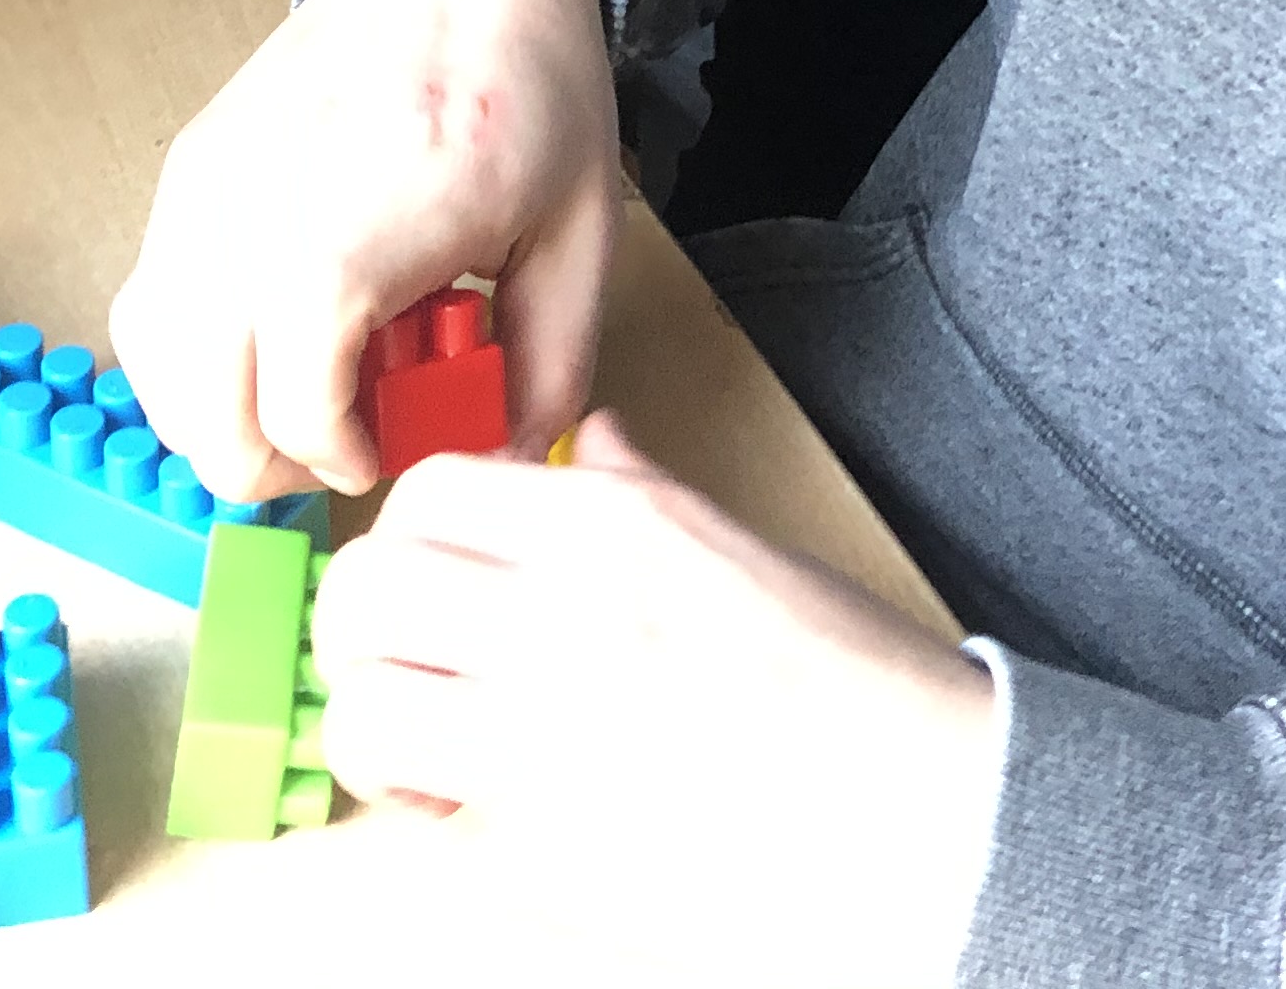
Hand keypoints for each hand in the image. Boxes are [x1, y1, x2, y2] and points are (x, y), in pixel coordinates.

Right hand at [109, 0, 619, 499]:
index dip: (344, 461)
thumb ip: (551, 365)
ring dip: (217, 414)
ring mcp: (207, 184)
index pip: (299, 409)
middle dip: (274, 461)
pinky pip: (147, 300)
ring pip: (157, 360)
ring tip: (302, 400)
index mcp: (364, 221)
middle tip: (343, 447)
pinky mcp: (187, 169)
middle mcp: (260, 204)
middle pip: (207, 404)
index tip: (386, 457)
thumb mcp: (576, 233)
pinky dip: (187, 354)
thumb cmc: (524, 78)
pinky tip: (266, 344)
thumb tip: (510, 458)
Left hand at [313, 413, 999, 987]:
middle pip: (366, 586)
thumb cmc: (858, 690)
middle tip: (405, 665)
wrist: (925, 818)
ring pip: (360, 706)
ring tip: (432, 751)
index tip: (430, 583)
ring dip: (378, 729)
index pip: (429, 492)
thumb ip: (645, 493)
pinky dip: (423, 817)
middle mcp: (563, 611)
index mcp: (617, 527)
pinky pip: (413, 816)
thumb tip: (598, 441)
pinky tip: (477, 815)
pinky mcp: (538, 845)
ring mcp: (542, 729)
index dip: (408, 540)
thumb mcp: (743, 548)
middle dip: (362, 629)